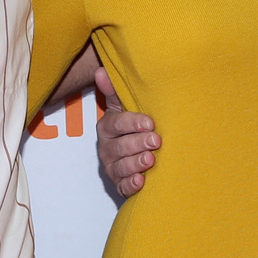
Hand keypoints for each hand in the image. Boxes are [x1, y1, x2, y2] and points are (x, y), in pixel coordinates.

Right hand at [94, 66, 158, 196]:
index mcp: (107, 127)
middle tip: (156, 141)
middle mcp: (107, 148)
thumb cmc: (132, 126)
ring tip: (150, 160)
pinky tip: (141, 181)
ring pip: (121, 167)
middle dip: (137, 143)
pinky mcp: (120, 184)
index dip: (132, 123)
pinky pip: (123, 187)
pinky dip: (131, 185)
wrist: (136, 152)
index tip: (150, 123)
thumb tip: (101, 71)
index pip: (116, 124)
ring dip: (135, 164)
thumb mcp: (123, 107)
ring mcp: (112, 167)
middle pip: (119, 147)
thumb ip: (114, 91)